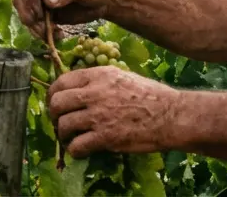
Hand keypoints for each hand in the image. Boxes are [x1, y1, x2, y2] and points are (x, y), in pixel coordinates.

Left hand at [48, 66, 180, 156]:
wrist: (173, 116)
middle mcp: (94, 93)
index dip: (54, 94)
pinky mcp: (106, 137)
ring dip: (63, 133)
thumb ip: (99, 81)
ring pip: (64, 124)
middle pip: (57, 103)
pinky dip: (74, 150)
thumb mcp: (122, 76)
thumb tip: (80, 88)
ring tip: (69, 138)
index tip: (55, 102)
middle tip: (59, 121)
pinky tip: (79, 150)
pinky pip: (77, 145)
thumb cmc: (152, 96)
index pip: (62, 81)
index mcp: (98, 76)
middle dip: (53, 114)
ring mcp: (98, 116)